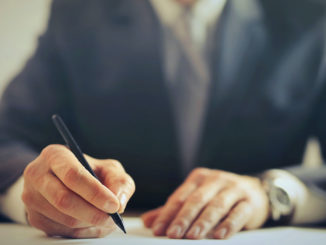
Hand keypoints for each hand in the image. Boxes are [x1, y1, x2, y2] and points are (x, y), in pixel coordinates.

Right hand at [22, 144, 134, 237]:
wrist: (64, 179)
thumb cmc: (90, 171)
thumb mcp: (108, 168)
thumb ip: (119, 181)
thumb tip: (119, 203)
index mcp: (55, 155)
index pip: (72, 175)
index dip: (95, 193)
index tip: (114, 205)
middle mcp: (37, 174)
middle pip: (64, 200)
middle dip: (93, 213)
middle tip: (113, 218)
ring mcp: (32, 198)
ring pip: (64, 219)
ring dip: (91, 224)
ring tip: (107, 220)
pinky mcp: (35, 218)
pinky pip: (62, 231)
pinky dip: (84, 231)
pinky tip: (94, 223)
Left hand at [141, 168, 268, 239]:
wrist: (255, 190)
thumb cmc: (219, 196)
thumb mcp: (197, 197)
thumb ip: (174, 209)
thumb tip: (148, 221)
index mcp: (198, 178)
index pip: (180, 197)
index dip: (168, 214)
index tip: (158, 230)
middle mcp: (215, 180)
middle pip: (196, 200)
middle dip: (183, 218)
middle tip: (172, 235)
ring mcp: (233, 189)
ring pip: (216, 206)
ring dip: (203, 222)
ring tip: (192, 236)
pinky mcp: (248, 201)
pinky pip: (238, 213)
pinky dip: (228, 225)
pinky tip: (219, 236)